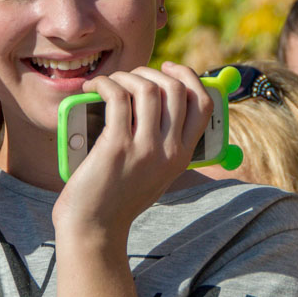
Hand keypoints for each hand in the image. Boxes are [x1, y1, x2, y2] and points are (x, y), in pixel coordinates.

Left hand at [51, 62, 212, 244]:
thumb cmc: (117, 197)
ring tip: (110, 82)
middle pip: (176, 90)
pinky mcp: (116, 147)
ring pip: (147, 89)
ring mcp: (144, 149)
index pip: (204, 104)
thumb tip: (153, 95)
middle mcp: (169, 151)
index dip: (189, 77)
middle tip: (131, 77)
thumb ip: (161, 142)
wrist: (93, 228)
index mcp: (183, 156)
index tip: (168, 68)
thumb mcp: (153, 172)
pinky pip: (117, 98)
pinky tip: (94, 87)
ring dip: (126, 76)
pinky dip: (105, 84)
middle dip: (152, 72)